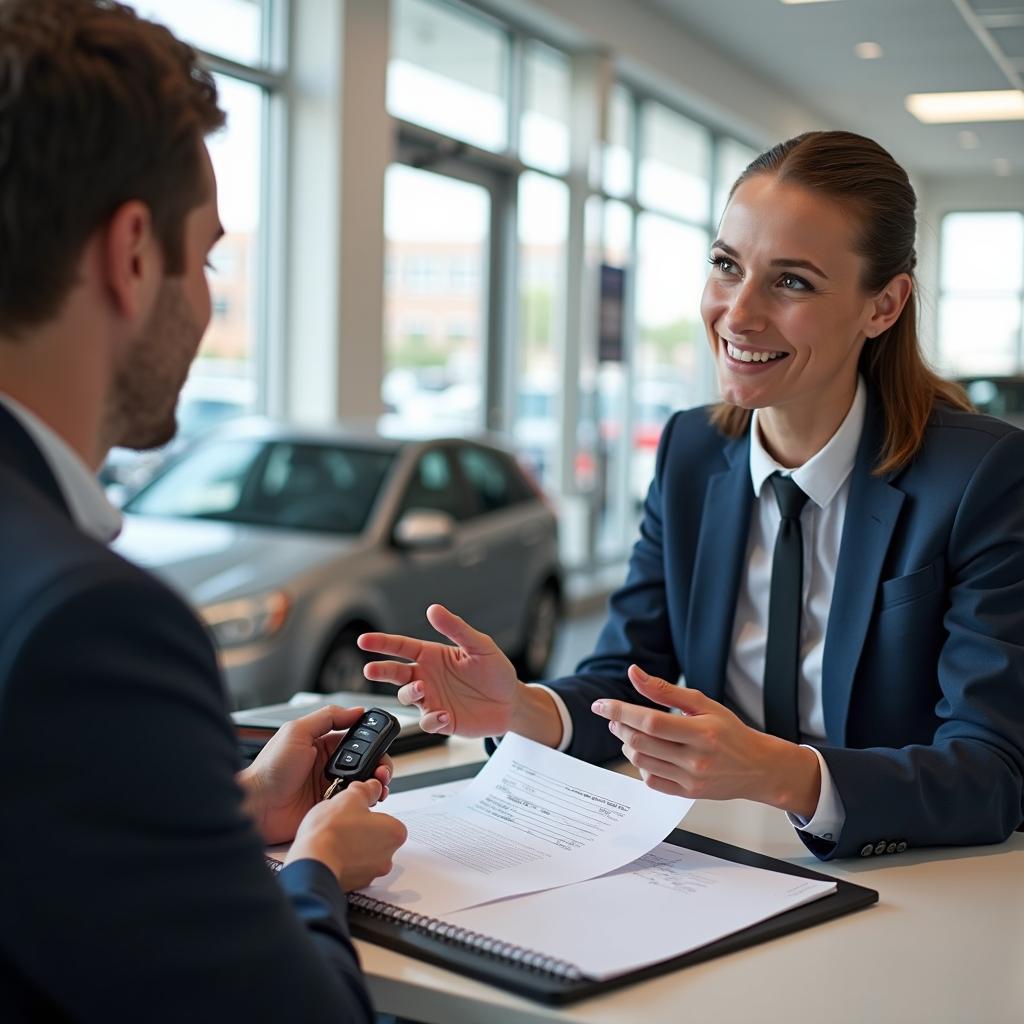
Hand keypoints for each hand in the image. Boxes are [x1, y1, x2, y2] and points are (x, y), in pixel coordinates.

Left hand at [238, 705, 392, 844]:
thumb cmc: (270, 768)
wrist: (258, 805)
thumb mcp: (297, 731)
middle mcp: (330, 764)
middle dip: (380, 763)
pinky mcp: (331, 806)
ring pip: (365, 781)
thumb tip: (355, 711)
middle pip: (367, 760)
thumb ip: (327, 717)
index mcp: (323, 743)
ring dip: (376, 782)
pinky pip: (355, 802)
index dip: (373, 739)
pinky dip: (364, 800)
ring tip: (376, 785)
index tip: (383, 742)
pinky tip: (364, 798)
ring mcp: (331, 786)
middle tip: (381, 770)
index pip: (357, 737)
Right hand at [287, 780, 407, 890]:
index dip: (369, 813)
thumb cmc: (332, 831)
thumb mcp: (351, 797)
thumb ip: (366, 790)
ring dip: (350, 847)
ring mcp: (370, 874)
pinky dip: (341, 861)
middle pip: (376, 838)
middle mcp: (387, 857)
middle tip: (343, 824)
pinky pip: (350, 869)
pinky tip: (328, 852)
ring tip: (333, 838)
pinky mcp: (354, 885)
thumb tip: (372, 787)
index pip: (387, 820)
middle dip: (361, 831)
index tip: (356, 812)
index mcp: (395, 834)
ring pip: (363, 855)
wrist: (312, 861)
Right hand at [358, 605, 521, 737]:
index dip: (382, 643)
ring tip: (420, 688)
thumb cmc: (495, 671)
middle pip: (395, 673)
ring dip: (409, 693)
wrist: (511, 702)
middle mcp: (427, 677)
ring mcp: (432, 699)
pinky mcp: (442, 721)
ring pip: (406, 697)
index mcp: (432, 656)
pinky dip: (431, 719)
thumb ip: (456, 628)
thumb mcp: (480, 645)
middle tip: (370, 669)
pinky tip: (443, 714)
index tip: (363, 640)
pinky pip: (427, 722)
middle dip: (381, 670)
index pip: (402, 646)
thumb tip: (434, 609)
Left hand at [591, 665, 820, 815]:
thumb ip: (664, 690)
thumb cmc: (730, 731)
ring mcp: (692, 779)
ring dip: (627, 745)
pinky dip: (641, 765)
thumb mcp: (702, 704)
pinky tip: (646, 753)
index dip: (621, 711)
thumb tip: (633, 673)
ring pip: (642, 762)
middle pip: (642, 742)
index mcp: (702, 731)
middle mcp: (697, 758)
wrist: (757, 767)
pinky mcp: (688, 794)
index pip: (650, 721)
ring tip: (629, 734)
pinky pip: (652, 781)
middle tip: (616, 718)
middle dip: (620, 727)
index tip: (600, 705)